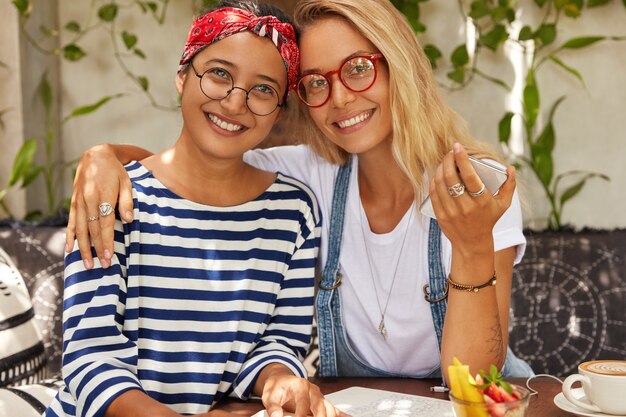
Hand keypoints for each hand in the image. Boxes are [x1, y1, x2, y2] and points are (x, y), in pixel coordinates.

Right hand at [66, 144, 132, 268]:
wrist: (96, 155)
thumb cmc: (116, 171)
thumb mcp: (126, 182)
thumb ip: (127, 202)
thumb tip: (129, 220)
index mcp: (102, 196)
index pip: (105, 224)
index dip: (106, 241)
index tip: (109, 256)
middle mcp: (88, 200)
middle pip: (92, 230)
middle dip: (97, 249)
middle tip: (102, 266)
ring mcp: (79, 202)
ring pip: (80, 229)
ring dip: (83, 248)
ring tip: (87, 264)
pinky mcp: (74, 202)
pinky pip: (71, 221)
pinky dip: (70, 236)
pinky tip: (69, 249)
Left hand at [258, 365, 342, 416]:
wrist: (282, 380)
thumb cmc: (277, 387)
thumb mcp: (269, 395)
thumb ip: (272, 407)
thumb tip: (277, 416)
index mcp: (300, 385)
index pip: (304, 402)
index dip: (301, 415)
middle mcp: (313, 390)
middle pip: (321, 407)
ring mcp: (319, 396)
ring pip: (330, 409)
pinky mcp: (322, 403)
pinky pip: (334, 410)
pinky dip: (339, 416)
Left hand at [429, 143, 515, 251]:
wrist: (472, 243)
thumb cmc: (488, 220)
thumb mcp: (503, 205)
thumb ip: (509, 186)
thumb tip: (510, 168)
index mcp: (482, 202)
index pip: (469, 176)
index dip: (462, 159)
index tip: (457, 146)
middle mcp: (466, 207)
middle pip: (451, 178)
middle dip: (448, 160)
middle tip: (450, 152)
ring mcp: (451, 212)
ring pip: (440, 184)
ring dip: (440, 169)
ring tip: (445, 161)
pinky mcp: (441, 215)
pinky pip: (433, 193)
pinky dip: (434, 181)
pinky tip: (438, 174)